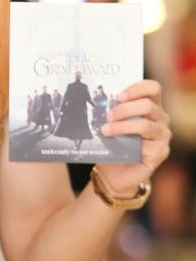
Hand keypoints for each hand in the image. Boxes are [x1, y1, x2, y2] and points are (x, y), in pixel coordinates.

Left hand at [97, 79, 170, 196]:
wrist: (115, 172)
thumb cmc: (114, 144)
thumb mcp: (112, 124)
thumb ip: (113, 112)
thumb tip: (98, 101)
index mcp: (151, 107)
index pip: (153, 88)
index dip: (137, 88)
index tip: (119, 95)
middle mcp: (161, 119)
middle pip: (148, 105)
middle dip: (124, 109)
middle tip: (108, 115)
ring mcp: (162, 136)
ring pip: (144, 125)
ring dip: (122, 126)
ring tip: (105, 130)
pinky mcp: (160, 153)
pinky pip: (145, 145)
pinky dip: (127, 143)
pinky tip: (116, 146)